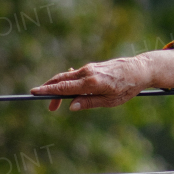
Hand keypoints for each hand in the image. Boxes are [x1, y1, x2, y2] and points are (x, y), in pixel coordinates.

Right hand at [31, 48, 173, 110]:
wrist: (140, 69)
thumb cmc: (127, 88)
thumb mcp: (110, 101)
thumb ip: (89, 103)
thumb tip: (70, 106)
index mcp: (92, 82)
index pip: (64, 87)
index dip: (48, 91)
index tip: (34, 92)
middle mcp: (88, 72)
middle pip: (61, 80)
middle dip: (50, 91)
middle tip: (47, 106)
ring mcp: (89, 68)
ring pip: (67, 76)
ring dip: (59, 87)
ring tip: (55, 103)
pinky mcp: (92, 67)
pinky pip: (75, 74)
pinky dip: (67, 82)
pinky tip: (69, 91)